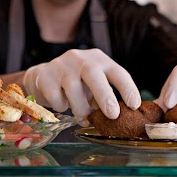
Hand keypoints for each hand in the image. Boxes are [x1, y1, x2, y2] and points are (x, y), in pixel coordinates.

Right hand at [23, 48, 140, 119]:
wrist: (42, 77)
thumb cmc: (75, 83)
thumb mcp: (93, 84)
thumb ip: (105, 96)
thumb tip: (118, 118)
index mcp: (99, 59)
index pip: (117, 72)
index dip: (128, 88)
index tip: (134, 106)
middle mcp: (81, 58)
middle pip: (94, 75)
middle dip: (105, 96)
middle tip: (113, 115)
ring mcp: (61, 65)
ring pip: (74, 90)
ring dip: (80, 108)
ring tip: (81, 113)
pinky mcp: (45, 75)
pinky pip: (56, 97)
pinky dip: (61, 106)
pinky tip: (61, 103)